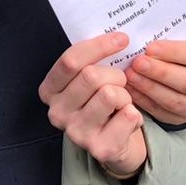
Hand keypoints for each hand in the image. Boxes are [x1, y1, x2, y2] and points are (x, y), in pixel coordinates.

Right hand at [39, 32, 146, 179]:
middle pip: (91, 76)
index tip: (122, 39)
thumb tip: (118, 36)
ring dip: (125, 95)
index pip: (70, 60)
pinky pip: (128, 115)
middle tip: (120, 83)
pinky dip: (135, 113)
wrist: (116, 143)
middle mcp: (57, 113)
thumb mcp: (89, 79)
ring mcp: (76, 133)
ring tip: (122, 103)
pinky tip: (127, 120)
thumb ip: (92, 60)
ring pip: (110, 94)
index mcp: (50, 90)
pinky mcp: (100, 148)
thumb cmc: (103, 102)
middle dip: (115, 75)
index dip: (98, 45)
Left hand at [126, 36, 185, 125]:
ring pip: (176, 101)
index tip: (150, 47)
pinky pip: (162, 112)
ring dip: (150, 88)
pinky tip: (130, 89)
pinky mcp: (182, 119)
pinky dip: (144, 100)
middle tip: (137, 63)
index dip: (174, 52)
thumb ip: (169, 38)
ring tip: (130, 75)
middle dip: (161, 72)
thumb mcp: (183, 39)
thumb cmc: (181, 51)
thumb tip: (144, 36)